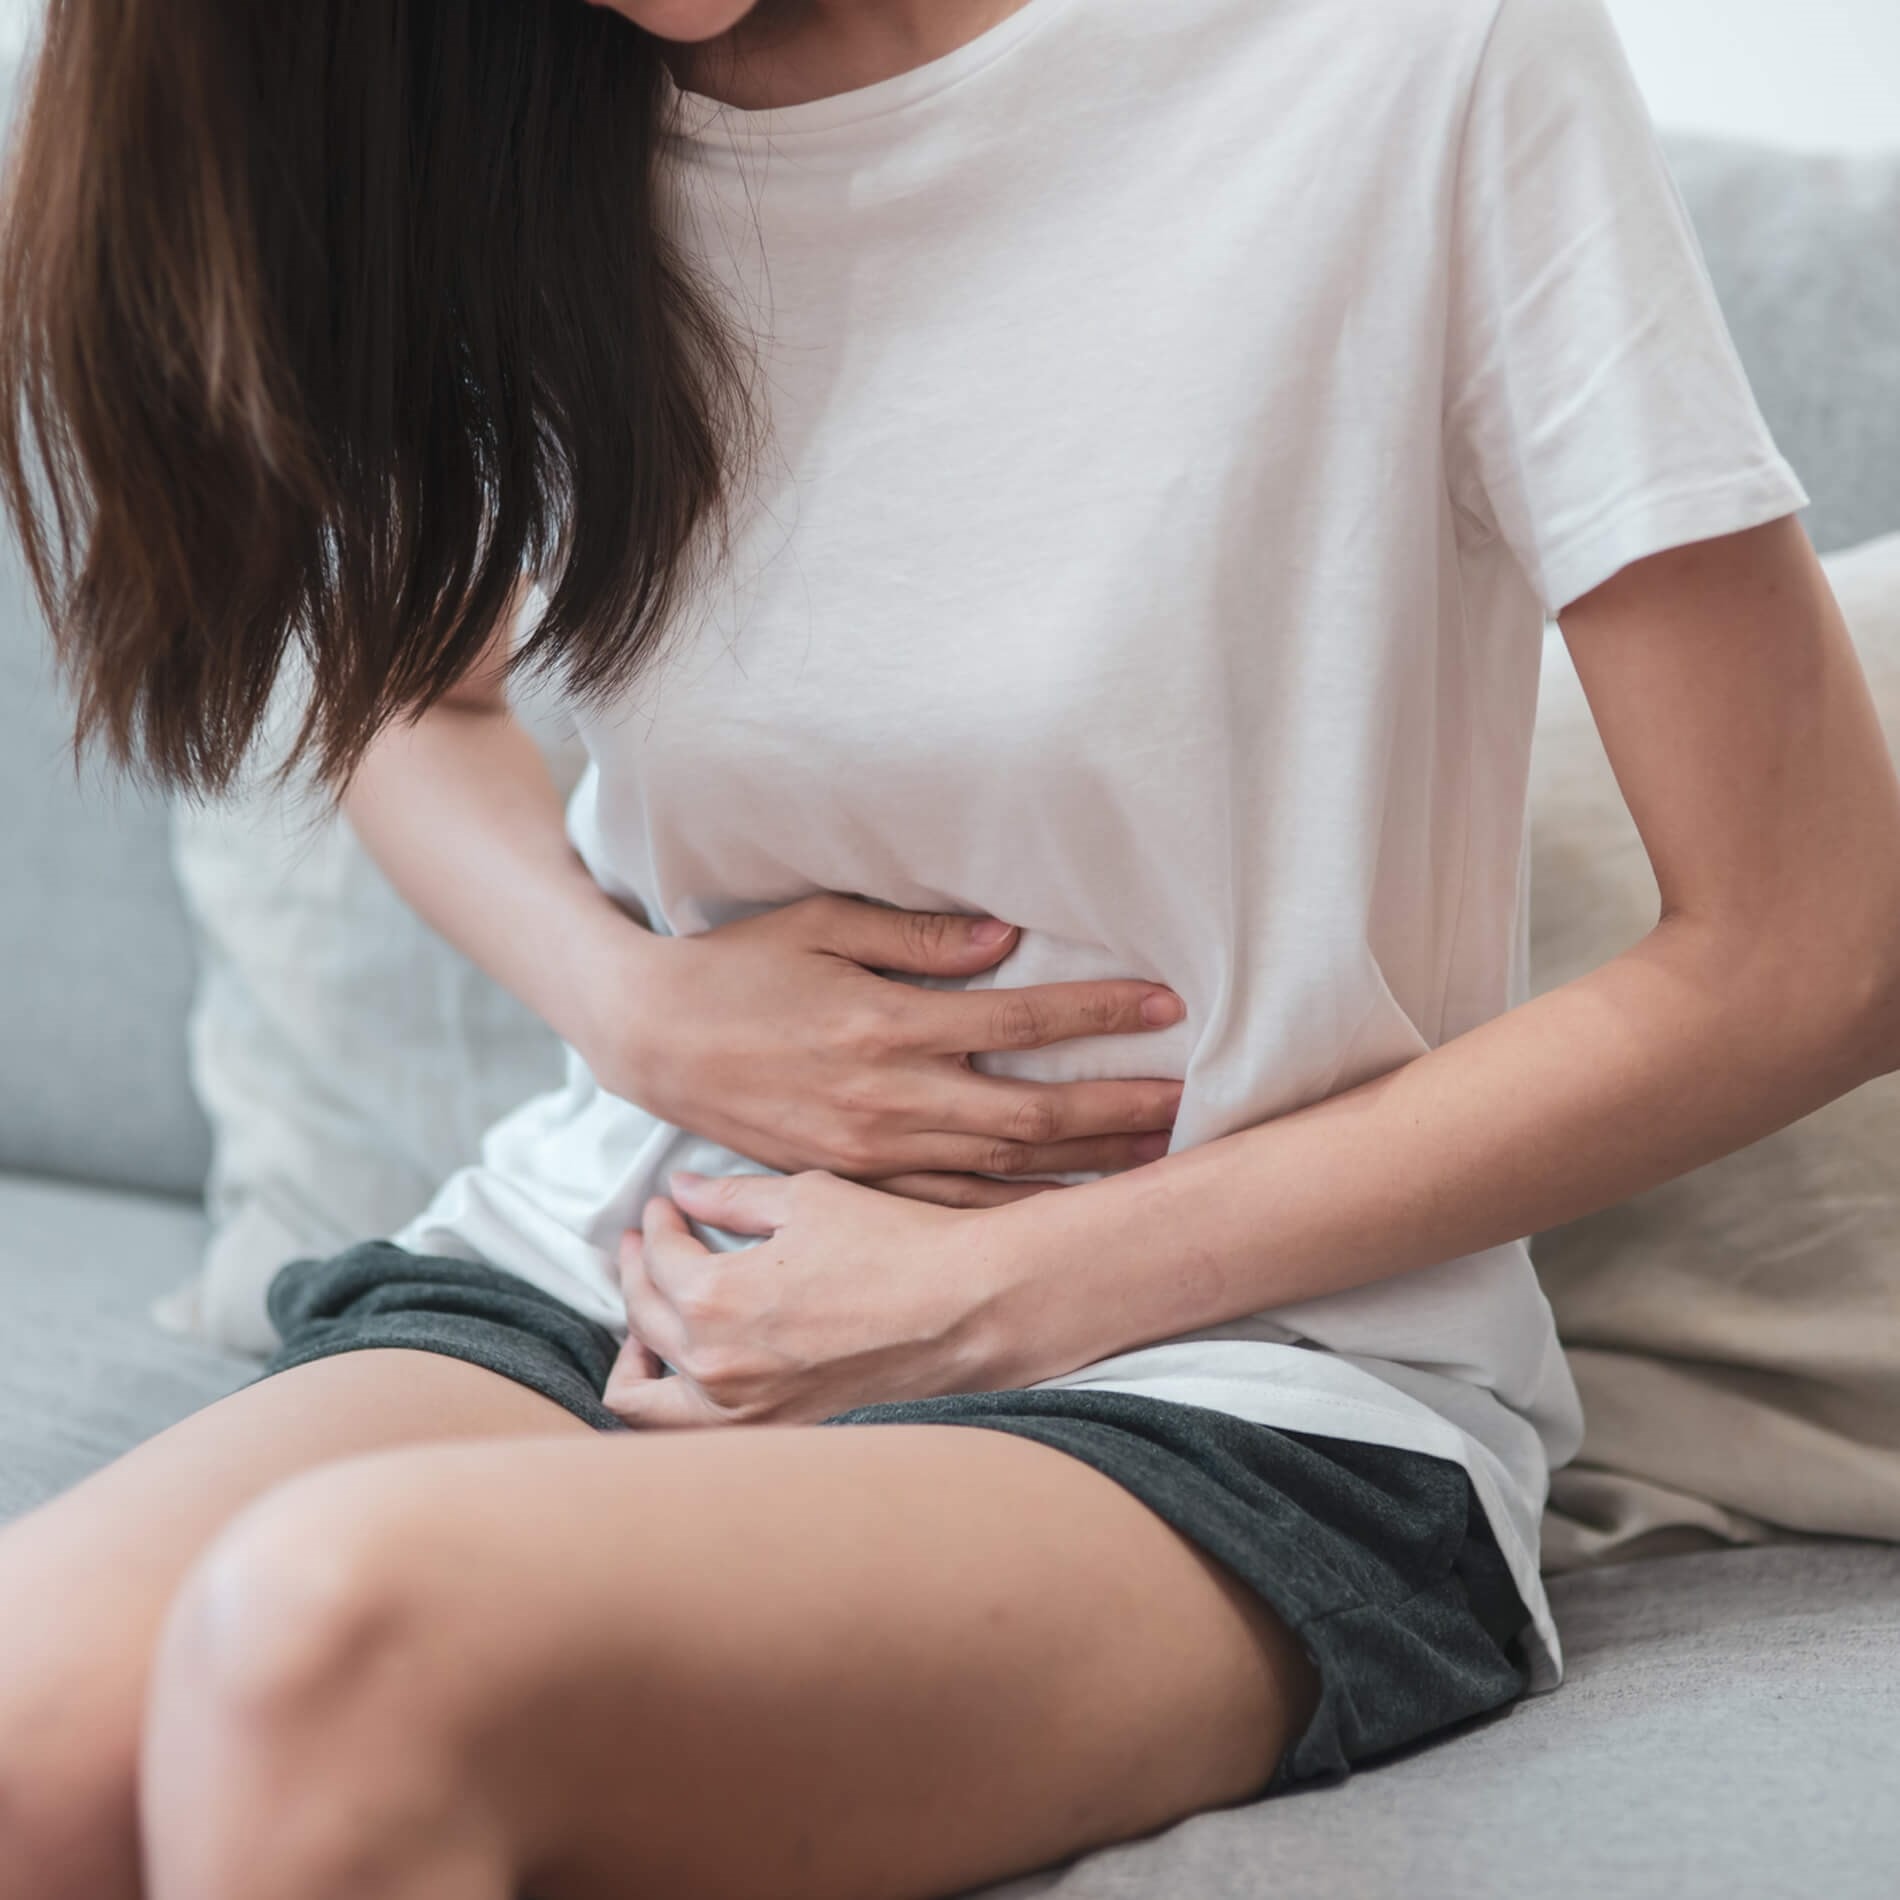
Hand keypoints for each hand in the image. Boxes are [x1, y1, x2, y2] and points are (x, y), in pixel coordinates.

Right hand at [576, 893, 1186, 1207]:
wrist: (649, 1038)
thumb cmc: (737, 968)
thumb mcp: (819, 924)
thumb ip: (917, 939)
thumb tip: (1006, 941)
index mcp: (887, 1023)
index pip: (1019, 1021)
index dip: (1099, 1014)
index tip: (1166, 1008)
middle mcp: (889, 1097)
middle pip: (1029, 1113)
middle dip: (1117, 1107)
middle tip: (1190, 1104)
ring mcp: (870, 1150)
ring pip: (999, 1170)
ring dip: (1082, 1165)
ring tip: (1154, 1159)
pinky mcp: (850, 1180)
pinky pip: (947, 1207)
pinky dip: (1011, 1210)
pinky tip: (1062, 1209)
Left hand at [602, 1169, 1036, 1427]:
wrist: (970, 1307)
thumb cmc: (897, 1244)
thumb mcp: (806, 1198)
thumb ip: (731, 1197)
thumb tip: (684, 1187)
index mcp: (716, 1300)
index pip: (658, 1258)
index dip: (657, 1223)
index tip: (667, 1204)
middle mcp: (719, 1366)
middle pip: (642, 1317)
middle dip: (635, 1272)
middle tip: (647, 1243)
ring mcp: (747, 1410)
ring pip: (646, 1398)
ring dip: (637, 1351)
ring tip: (649, 1319)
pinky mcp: (778, 1429)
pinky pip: (694, 1430)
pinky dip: (675, 1399)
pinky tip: (694, 1362)